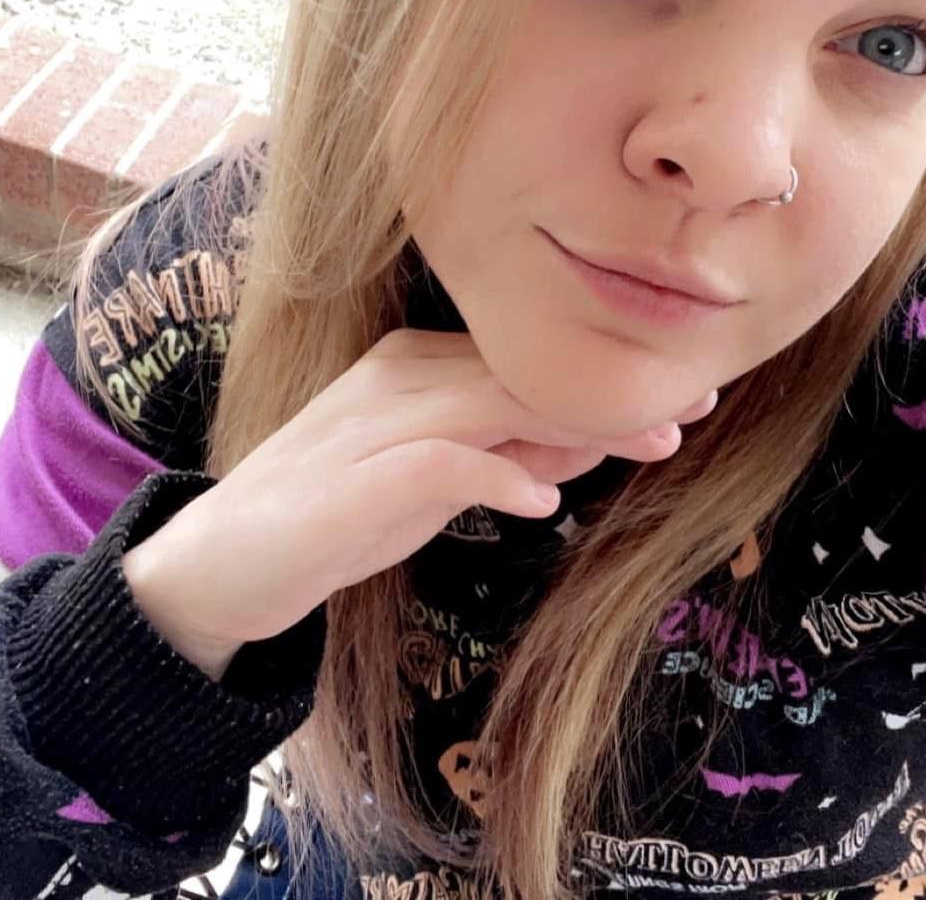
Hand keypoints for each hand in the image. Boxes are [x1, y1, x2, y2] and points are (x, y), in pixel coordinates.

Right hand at [121, 329, 715, 677]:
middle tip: (697, 404)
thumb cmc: (339, 514)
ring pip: (496, 402)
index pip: (528, 366)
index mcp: (420, 367)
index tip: (679, 394)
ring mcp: (377, 419)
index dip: (604, 382)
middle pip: (525, 375)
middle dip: (614, 393)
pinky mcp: (356, 474)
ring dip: (580, 425)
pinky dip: (494, 476)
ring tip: (657, 441)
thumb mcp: (439, 481)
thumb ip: (505, 456)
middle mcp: (403, 377)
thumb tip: (585, 448)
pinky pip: (439, 463)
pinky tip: (541, 505)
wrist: (228, 558)